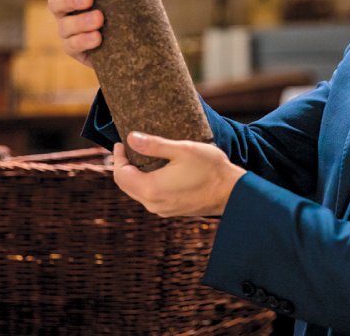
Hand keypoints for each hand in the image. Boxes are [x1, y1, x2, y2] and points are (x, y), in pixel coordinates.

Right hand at [46, 0, 120, 67]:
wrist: (134, 38)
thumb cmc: (120, 3)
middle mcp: (65, 11)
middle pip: (56, 2)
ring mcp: (68, 31)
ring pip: (64, 27)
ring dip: (80, 22)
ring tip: (100, 19)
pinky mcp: (76, 50)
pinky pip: (72, 46)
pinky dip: (83, 42)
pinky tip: (98, 38)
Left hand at [113, 132, 246, 217]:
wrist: (232, 192)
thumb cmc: (210, 168)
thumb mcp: (182, 149)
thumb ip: (154, 144)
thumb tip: (131, 138)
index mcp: (151, 188)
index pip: (120, 174)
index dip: (118, 157)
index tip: (121, 143)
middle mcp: (153, 203)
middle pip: (126, 185)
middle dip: (124, 167)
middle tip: (128, 148)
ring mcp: (163, 209)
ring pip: (138, 192)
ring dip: (135, 176)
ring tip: (142, 158)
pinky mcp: (172, 211)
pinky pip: (151, 197)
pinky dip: (147, 184)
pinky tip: (157, 172)